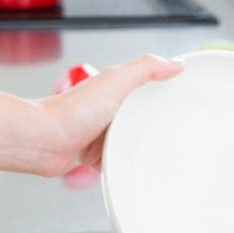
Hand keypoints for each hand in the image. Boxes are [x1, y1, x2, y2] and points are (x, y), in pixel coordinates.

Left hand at [28, 53, 182, 177]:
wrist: (42, 142)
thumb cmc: (70, 112)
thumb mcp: (115, 82)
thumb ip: (145, 69)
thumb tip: (175, 63)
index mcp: (116, 87)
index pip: (150, 84)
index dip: (170, 88)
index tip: (192, 95)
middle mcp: (110, 108)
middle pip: (146, 115)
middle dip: (162, 122)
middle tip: (185, 131)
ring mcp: (103, 132)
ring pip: (134, 140)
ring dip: (145, 146)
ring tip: (166, 153)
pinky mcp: (97, 155)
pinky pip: (121, 160)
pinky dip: (129, 164)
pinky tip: (140, 168)